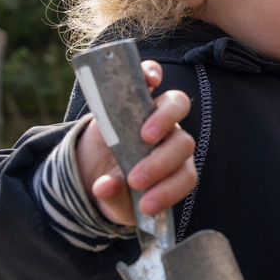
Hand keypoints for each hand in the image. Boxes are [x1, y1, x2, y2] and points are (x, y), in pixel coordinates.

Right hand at [75, 61, 196, 225]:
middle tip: (135, 179)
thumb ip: (113, 198)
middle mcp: (172, 140)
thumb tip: (105, 186)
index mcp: (175, 169)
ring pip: (177, 106)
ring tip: (144, 136)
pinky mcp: (136, 95)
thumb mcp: (113, 202)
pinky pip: (151, 77)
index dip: (169, 191)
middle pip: (183, 143)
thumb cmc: (114, 188)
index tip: (145, 206)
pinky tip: (148, 79)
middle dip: (161, 163)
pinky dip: (151, 73)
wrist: (93, 168)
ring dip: (164, 120)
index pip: (186, 177)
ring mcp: (156, 114)